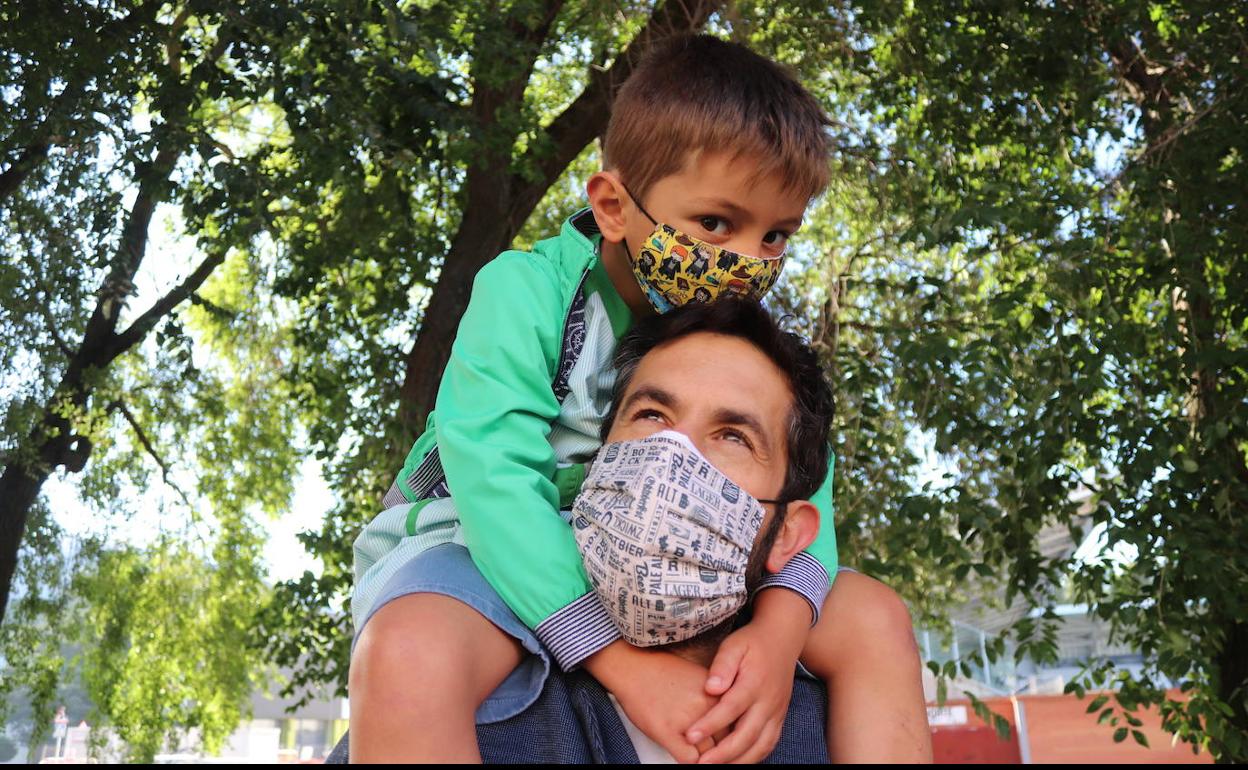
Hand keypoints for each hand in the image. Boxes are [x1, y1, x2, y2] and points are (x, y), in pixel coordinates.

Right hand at [584, 640, 720, 762]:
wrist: (633, 666)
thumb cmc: (663, 673)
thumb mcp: (700, 680)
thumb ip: (717, 701)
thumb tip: (729, 724)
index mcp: (718, 694)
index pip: (737, 726)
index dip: (731, 738)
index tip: (727, 744)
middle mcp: (707, 707)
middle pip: (726, 742)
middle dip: (720, 751)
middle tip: (714, 754)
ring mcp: (688, 720)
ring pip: (709, 754)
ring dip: (705, 758)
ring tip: (700, 757)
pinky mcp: (667, 731)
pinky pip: (689, 759)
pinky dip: (689, 761)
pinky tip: (682, 752)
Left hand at [686, 590, 810, 762]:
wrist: (783, 638)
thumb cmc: (752, 642)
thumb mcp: (734, 645)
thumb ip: (723, 666)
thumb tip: (710, 688)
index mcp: (754, 683)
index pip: (730, 709)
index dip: (710, 724)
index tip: (690, 736)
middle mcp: (768, 701)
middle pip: (747, 735)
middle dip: (723, 754)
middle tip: (700, 764)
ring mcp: (777, 711)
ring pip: (761, 745)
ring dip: (739, 761)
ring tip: (715, 768)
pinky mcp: (780, 717)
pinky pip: (769, 743)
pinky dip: (754, 756)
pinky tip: (737, 762)